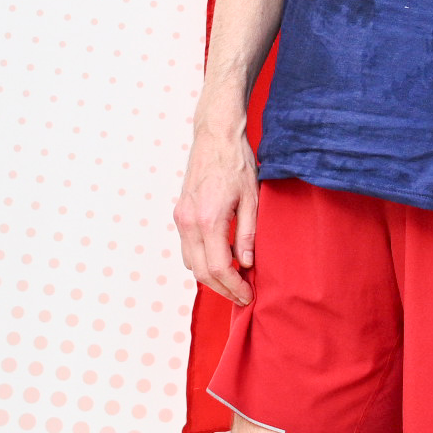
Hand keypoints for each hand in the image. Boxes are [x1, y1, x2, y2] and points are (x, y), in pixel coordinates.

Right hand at [175, 120, 259, 304]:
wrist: (215, 136)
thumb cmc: (236, 163)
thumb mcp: (252, 199)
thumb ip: (248, 234)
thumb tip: (247, 264)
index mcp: (209, 220)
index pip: (219, 268)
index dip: (234, 287)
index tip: (248, 295)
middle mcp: (189, 222)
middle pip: (201, 272)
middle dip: (222, 289)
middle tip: (242, 296)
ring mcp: (181, 217)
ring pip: (190, 263)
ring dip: (210, 277)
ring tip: (234, 282)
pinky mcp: (180, 213)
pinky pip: (186, 248)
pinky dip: (201, 261)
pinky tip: (219, 261)